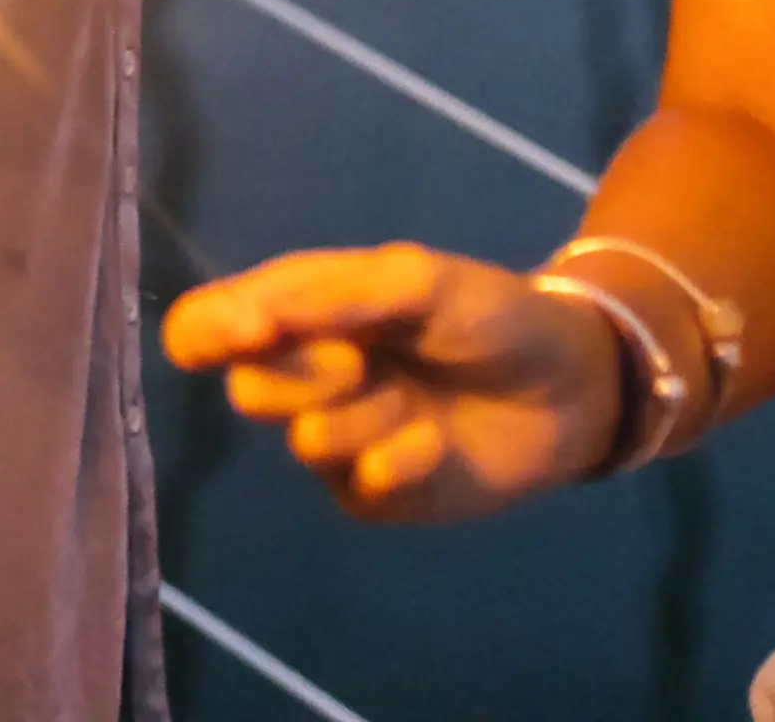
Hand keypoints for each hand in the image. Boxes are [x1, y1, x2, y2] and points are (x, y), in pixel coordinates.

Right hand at [161, 242, 622, 522]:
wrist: (569, 385)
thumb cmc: (488, 312)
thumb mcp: (412, 280)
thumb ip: (328, 296)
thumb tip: (247, 318)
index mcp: (300, 312)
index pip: (208, 324)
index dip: (205, 333)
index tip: (246, 333)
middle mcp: (305, 377)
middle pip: (247, 389)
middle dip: (304, 375)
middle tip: (362, 361)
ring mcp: (336, 441)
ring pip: (304, 440)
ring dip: (365, 416)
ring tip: (416, 398)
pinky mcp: (371, 495)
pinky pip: (356, 485)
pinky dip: (399, 460)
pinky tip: (437, 443)